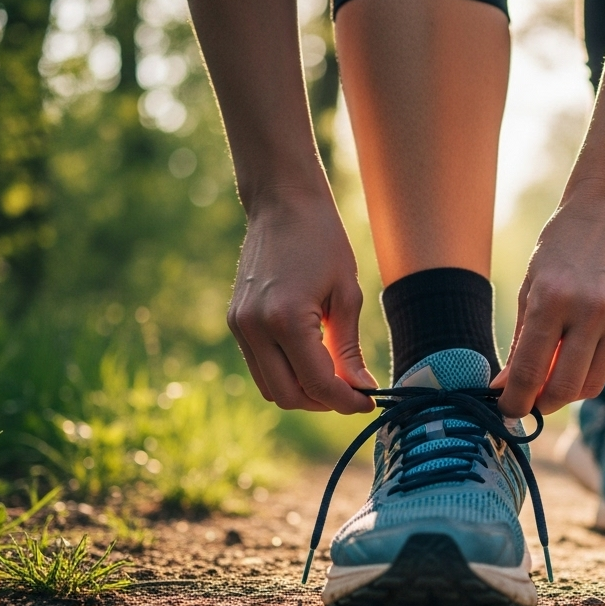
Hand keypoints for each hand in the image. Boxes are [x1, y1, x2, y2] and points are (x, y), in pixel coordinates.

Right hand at [227, 188, 376, 413]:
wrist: (282, 203)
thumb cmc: (322, 240)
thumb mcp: (347, 294)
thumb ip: (349, 348)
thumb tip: (361, 388)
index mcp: (286, 319)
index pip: (317, 383)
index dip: (346, 401)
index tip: (369, 401)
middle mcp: (254, 328)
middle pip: (289, 396)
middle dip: (323, 402)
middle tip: (352, 392)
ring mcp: (239, 326)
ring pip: (270, 388)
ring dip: (303, 392)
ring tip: (334, 376)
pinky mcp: (235, 322)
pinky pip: (260, 367)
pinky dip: (286, 373)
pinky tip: (312, 359)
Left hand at [494, 182, 604, 416]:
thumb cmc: (563, 245)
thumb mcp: (531, 284)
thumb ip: (521, 339)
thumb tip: (504, 387)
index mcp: (552, 298)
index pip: (529, 371)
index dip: (514, 400)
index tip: (507, 410)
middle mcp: (590, 310)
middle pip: (564, 388)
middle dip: (543, 404)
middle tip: (532, 400)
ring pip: (593, 383)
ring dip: (570, 391)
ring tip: (555, 377)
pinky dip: (593, 371)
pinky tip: (581, 356)